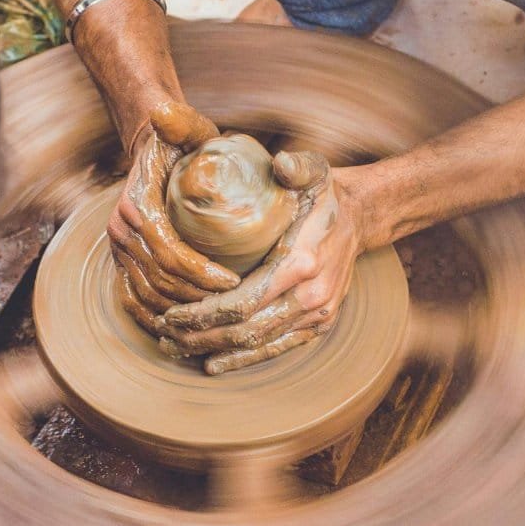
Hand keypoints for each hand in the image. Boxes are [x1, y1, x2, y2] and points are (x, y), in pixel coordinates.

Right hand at [109, 101, 240, 331]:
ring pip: (147, 296)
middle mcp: (120, 231)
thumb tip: (164, 112)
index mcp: (136, 206)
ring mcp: (118, 250)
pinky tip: (182, 330)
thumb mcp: (186, 128)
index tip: (235, 281)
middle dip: (198, 299)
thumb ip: (182, 122)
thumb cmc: (179, 141)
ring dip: (181, 312)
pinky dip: (155, 318)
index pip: (170, 253)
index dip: (201, 274)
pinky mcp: (121, 262)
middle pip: (160, 281)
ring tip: (217, 317)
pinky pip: (132, 300)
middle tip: (235, 305)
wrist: (150, 149)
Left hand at [155, 151, 365, 373]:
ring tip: (178, 348)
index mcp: (302, 263)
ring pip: (258, 344)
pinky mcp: (319, 325)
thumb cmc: (325, 194)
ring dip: (216, 350)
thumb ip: (296, 166)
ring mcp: (317, 315)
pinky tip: (214, 363)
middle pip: (246, 330)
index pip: (244, 301)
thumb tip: (281, 162)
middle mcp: (311, 297)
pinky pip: (278, 349)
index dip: (204, 314)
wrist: (361, 218)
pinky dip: (245, 359)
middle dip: (201, 337)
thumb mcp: (314, 170)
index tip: (172, 313)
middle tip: (164, 336)